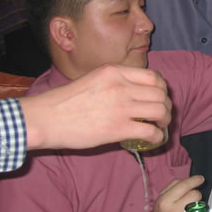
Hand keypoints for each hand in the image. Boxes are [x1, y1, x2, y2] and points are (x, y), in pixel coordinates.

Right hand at [21, 64, 171, 150]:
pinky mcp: (118, 128)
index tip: (159, 97)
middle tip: (163, 115)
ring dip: (165, 120)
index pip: (153, 76)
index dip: (162, 89)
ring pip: (160, 110)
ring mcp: (121, 106)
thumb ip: (114, 82)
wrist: (45, 118)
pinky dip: (158, 136)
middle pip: (160, 93)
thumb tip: (133, 93)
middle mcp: (121, 85)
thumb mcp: (92, 80)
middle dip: (166, 105)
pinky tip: (153, 139)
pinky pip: (151, 131)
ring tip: (160, 126)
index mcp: (114, 71)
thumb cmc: (63, 101)